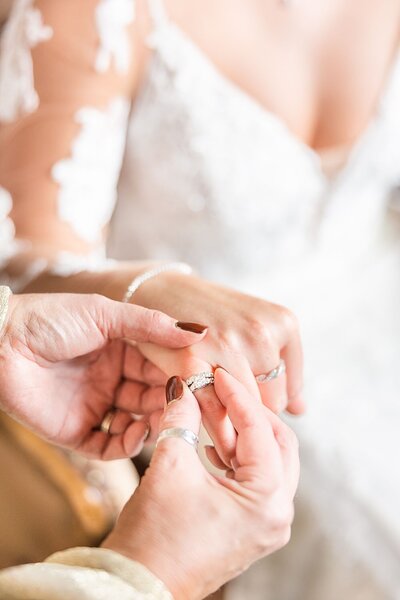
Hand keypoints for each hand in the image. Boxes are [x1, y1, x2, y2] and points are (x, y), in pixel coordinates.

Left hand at [0, 293, 206, 458]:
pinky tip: (137, 433)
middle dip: (172, 400)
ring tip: (165, 419)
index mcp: (121, 349)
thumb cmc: (51, 320)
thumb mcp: (106, 315)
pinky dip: (127, 444)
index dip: (182, 372)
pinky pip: (110, 446)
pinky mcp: (77, 432)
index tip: (205, 379)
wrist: (1, 342)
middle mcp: (112, 379)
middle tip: (191, 406)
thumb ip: (152, 325)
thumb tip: (199, 332)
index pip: (161, 364)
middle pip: (153, 395)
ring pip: (138, 422)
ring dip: (155, 422)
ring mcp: (96, 406)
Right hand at [103, 368, 299, 599]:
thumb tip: (183, 385)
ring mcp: (266, 524)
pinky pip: (254, 481)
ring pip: (266, 461)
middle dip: (247, 413)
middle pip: (276, 443)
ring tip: (210, 413)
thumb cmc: (155, 536)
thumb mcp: (170, 466)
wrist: (138, 585)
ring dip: (239, 434)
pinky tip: (210, 444)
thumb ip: (181, 417)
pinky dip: (236, 457)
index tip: (218, 373)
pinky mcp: (250, 528)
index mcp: (267, 501)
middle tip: (220, 390)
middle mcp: (277, 514)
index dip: (236, 395)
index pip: (260, 430)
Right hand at [134, 272, 302, 463]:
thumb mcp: (255, 327)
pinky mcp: (191, 362)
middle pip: (272, 404)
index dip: (268, 404)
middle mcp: (260, 333)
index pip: (289, 389)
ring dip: (232, 423)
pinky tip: (202, 422)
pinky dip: (210, 426)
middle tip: (229, 413)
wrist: (160, 291)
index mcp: (283, 323)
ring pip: (244, 412)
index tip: (248, 408)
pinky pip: (212, 411)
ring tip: (218, 422)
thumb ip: (281, 368)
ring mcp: (226, 347)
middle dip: (250, 413)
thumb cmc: (211, 314)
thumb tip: (300, 411)